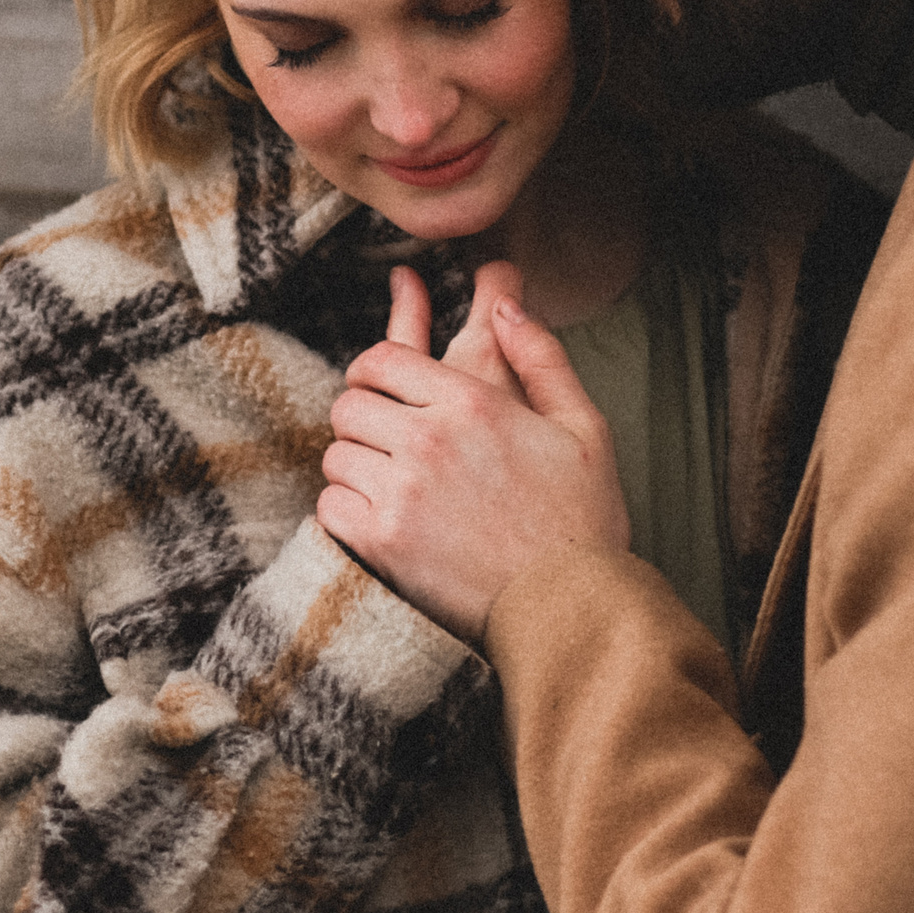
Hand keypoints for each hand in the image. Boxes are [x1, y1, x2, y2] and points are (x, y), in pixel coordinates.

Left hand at [319, 267, 630, 640]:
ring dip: (354, 465)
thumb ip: (542, 357)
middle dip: (361, 416)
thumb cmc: (583, 520)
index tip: (379, 386)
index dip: (373, 369)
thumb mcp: (583, 426)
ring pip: (337, 454)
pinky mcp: (382, 542)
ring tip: (384, 482)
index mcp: (474, 403)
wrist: (569, 608)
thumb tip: (505, 304)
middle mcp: (429, 440)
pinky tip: (376, 520)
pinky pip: (330, 506)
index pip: (384, 359)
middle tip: (380, 438)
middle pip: (349, 403)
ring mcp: (400, 492)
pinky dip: (345, 511)